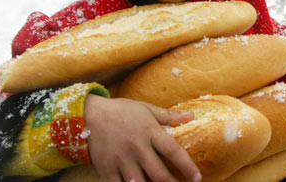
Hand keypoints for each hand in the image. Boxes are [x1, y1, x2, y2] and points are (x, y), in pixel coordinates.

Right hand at [84, 95, 201, 181]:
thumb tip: (191, 115)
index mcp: (149, 131)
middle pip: (159, 173)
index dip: (187, 166)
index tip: (197, 177)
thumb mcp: (146, 109)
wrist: (88, 114)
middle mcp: (137, 147)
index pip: (173, 151)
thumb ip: (169, 116)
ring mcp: (121, 160)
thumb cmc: (121, 111)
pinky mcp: (107, 169)